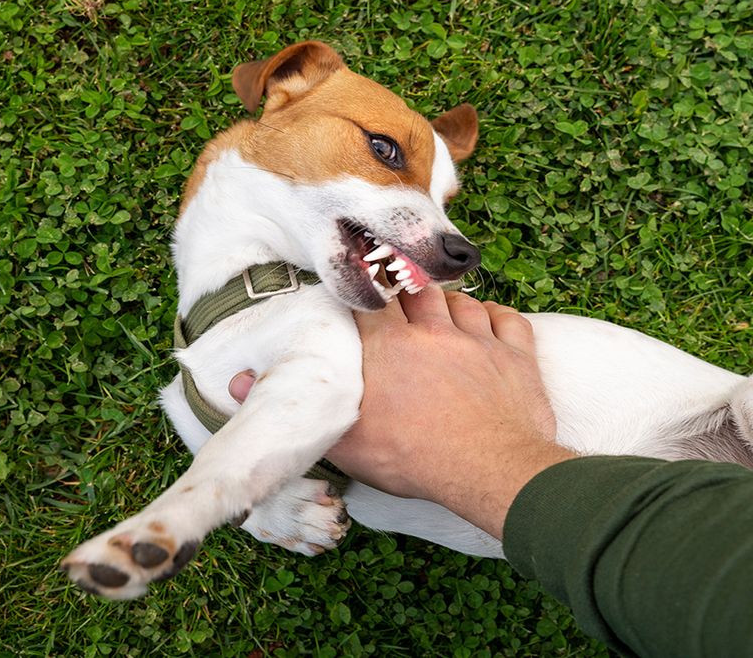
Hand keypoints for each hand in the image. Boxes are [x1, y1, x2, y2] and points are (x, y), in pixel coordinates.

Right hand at [228, 287, 572, 537]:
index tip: (357, 282)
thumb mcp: (345, 440)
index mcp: (388, 347)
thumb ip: (299, 404)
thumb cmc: (413, 459)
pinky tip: (488, 322)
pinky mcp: (517, 355)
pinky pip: (508, 320)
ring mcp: (479, 339)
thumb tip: (235, 385)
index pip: (368, 300)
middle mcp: (433, 331)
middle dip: (405, 286)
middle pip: (416, 289)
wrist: (487, 470)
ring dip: (449, 301)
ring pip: (462, 300)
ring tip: (440, 310)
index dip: (362, 288)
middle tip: (398, 288)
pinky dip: (497, 316)